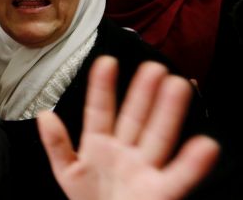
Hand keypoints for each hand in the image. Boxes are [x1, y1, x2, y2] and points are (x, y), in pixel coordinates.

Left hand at [37, 56, 219, 199]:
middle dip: (143, 93)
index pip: (99, 110)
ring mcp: (144, 169)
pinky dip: (192, 164)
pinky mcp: (161, 192)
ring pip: (157, 136)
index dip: (102, 87)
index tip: (105, 62)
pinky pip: (178, 176)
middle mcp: (124, 152)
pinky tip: (204, 145)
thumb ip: (56, 144)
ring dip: (169, 112)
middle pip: (135, 118)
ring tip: (178, 85)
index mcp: (99, 145)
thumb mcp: (67, 172)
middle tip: (153, 67)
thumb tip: (44, 115)